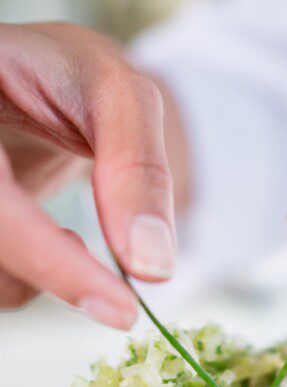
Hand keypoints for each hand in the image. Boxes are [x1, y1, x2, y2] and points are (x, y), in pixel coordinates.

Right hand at [0, 22, 175, 328]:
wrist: (41, 87)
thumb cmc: (73, 77)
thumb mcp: (118, 95)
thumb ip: (137, 169)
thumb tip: (151, 267)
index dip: (52, 262)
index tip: (122, 309)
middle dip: (51, 271)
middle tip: (114, 284)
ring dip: (44, 275)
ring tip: (73, 236)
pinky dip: (35, 276)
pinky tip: (50, 243)